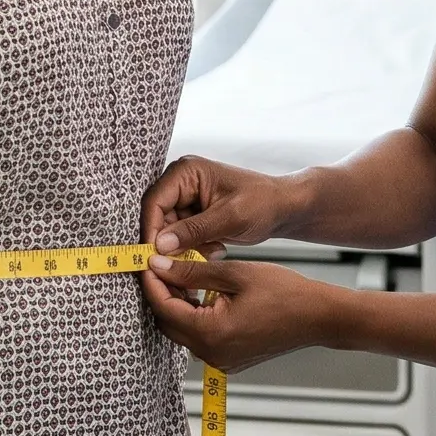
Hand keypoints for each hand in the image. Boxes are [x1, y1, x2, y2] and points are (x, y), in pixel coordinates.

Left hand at [141, 249, 338, 370]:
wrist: (317, 317)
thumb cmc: (284, 292)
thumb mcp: (235, 274)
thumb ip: (192, 272)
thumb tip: (158, 266)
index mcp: (210, 333)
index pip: (164, 308)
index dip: (152, 283)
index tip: (148, 261)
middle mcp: (211, 354)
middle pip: (168, 324)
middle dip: (162, 295)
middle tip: (163, 266)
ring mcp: (220, 361)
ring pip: (183, 332)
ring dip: (179, 306)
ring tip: (184, 276)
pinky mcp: (229, 361)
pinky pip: (200, 339)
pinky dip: (195, 318)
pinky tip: (204, 295)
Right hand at [143, 155, 301, 258]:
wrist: (283, 209)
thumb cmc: (263, 203)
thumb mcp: (230, 217)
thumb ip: (194, 230)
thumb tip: (160, 245)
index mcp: (187, 171)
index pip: (155, 201)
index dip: (151, 230)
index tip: (153, 256)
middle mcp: (182, 182)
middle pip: (158, 218)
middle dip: (170, 243)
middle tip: (181, 263)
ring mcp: (187, 199)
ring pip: (168, 232)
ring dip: (185, 248)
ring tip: (212, 251)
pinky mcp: (194, 215)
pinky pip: (181, 237)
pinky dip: (194, 249)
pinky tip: (216, 249)